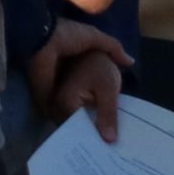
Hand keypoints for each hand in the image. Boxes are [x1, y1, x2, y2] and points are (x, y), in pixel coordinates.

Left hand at [27, 23, 129, 140]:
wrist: (42, 40)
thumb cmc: (68, 36)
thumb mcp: (95, 38)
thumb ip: (113, 49)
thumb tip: (131, 62)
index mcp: (81, 64)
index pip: (97, 85)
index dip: (107, 97)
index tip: (121, 112)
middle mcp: (71, 79)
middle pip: (85, 100)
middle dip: (95, 113)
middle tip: (109, 131)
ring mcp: (58, 91)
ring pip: (72, 110)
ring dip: (81, 121)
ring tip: (96, 138)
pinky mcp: (46, 98)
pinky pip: (56, 114)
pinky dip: (64, 122)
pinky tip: (78, 135)